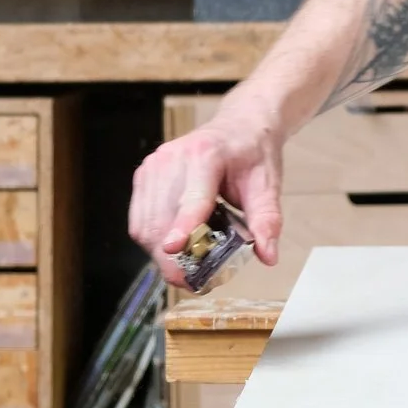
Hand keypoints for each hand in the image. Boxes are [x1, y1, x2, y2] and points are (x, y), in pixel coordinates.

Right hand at [128, 100, 283, 286]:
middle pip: (161, 218)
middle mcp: (173, 157)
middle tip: (192, 281)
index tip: (173, 248)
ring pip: (144, 223)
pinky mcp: (144, 174)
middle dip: (172, 258)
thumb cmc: (252, 154)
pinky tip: (175, 244)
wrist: (239, 126)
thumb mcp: (268, 185)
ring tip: (186, 265)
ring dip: (160, 253)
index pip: (192, 197)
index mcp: (206, 155)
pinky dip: (152, 239)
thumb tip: (268, 256)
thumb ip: (267, 221)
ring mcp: (154, 165)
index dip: (182, 226)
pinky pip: (139, 219)